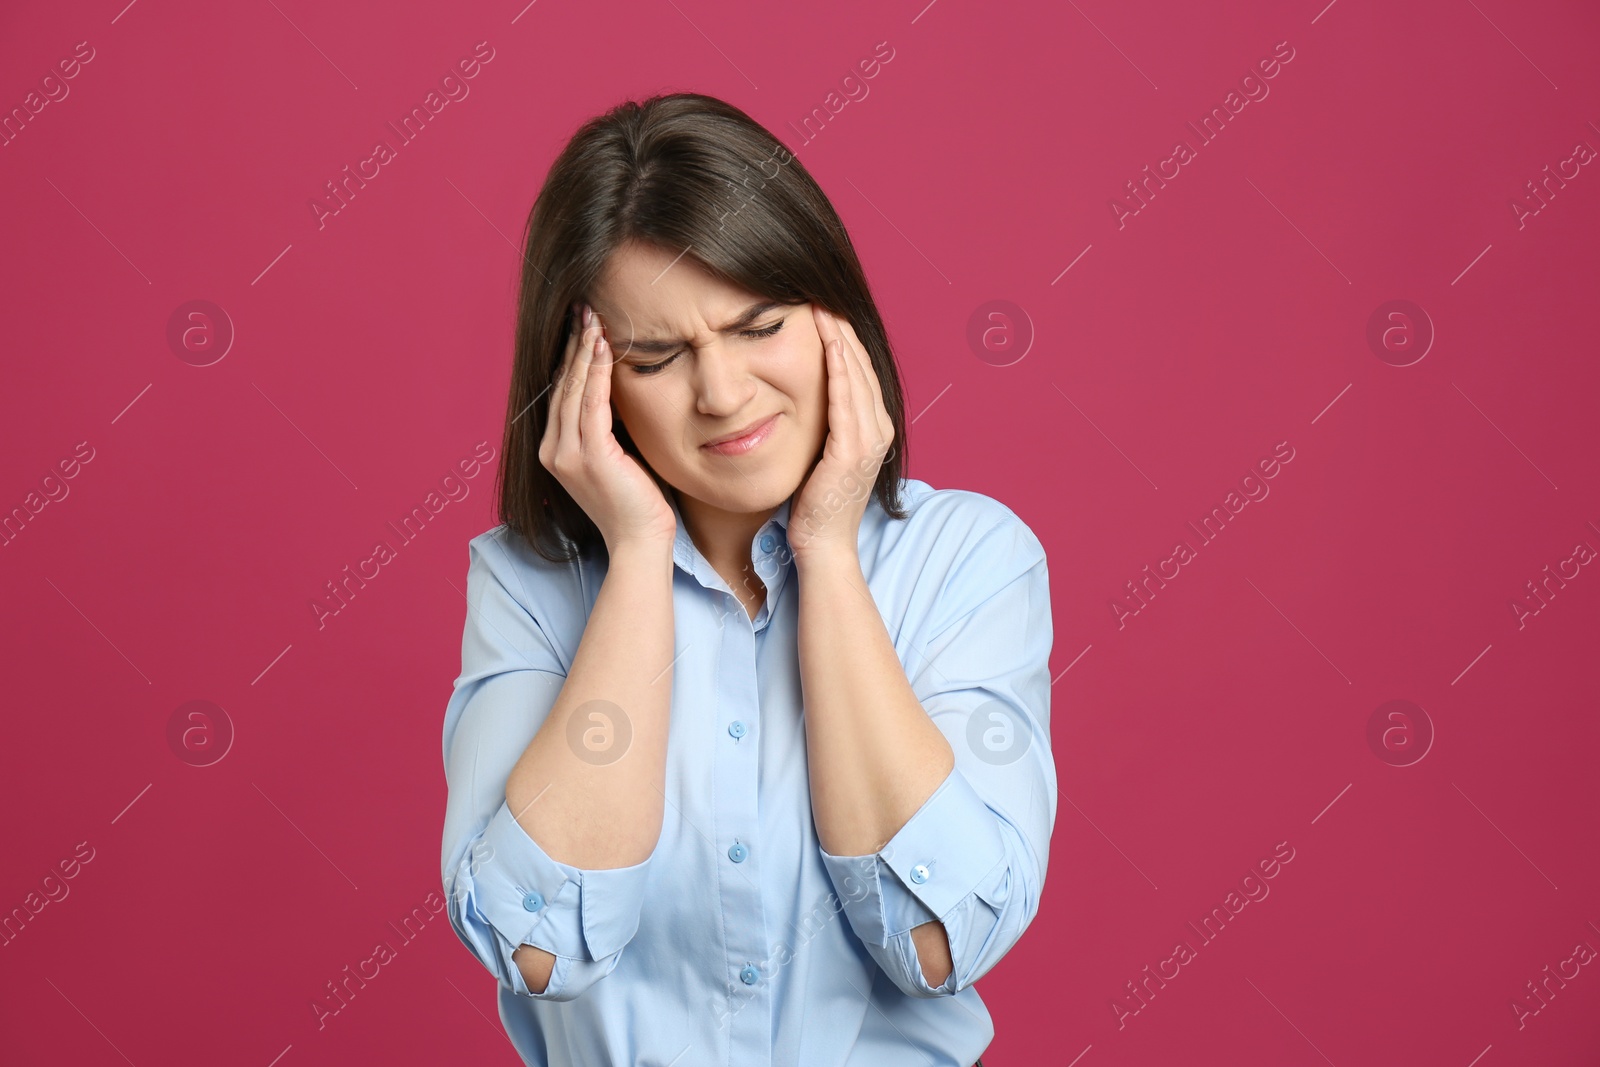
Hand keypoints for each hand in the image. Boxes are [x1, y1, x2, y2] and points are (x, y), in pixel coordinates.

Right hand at [538, 303, 676, 552]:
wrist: (640, 541)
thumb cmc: (637, 503)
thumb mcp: (617, 458)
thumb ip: (608, 429)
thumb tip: (618, 392)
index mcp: (556, 452)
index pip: (561, 395)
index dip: (570, 359)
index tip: (582, 327)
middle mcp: (553, 451)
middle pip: (561, 386)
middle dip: (573, 346)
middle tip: (583, 310)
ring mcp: (567, 454)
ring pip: (573, 389)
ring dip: (584, 350)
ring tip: (593, 318)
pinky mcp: (589, 456)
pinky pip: (591, 402)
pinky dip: (597, 371)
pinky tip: (604, 347)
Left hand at [788, 306, 894, 562]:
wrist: (822, 546)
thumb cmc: (814, 505)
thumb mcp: (821, 454)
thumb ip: (822, 424)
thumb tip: (803, 397)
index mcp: (875, 429)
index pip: (860, 371)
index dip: (843, 338)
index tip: (821, 308)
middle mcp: (879, 430)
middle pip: (863, 366)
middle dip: (841, 329)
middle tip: (820, 294)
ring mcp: (870, 440)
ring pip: (856, 375)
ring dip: (839, 339)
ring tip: (820, 306)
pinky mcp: (852, 450)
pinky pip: (846, 398)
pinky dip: (838, 367)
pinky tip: (827, 342)